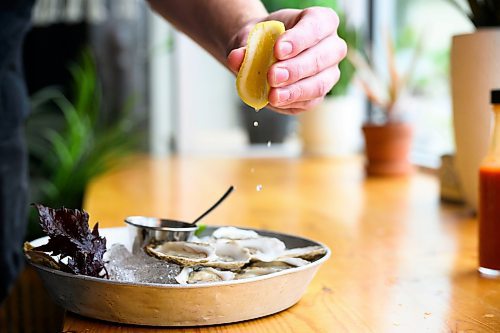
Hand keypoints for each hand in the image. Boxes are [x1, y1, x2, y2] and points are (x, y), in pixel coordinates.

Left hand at [227, 7, 346, 114]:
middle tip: (272, 75)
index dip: (299, 39)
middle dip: (296, 69)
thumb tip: (237, 58)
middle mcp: (332, 46)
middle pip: (321, 58)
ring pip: (319, 84)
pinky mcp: (319, 94)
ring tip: (273, 94)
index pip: (317, 26)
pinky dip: (291, 102)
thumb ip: (244, 46)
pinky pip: (309, 101)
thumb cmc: (262, 40)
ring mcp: (329, 72)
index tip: (278, 49)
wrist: (261, 54)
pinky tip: (275, 101)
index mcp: (321, 21)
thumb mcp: (250, 37)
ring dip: (295, 90)